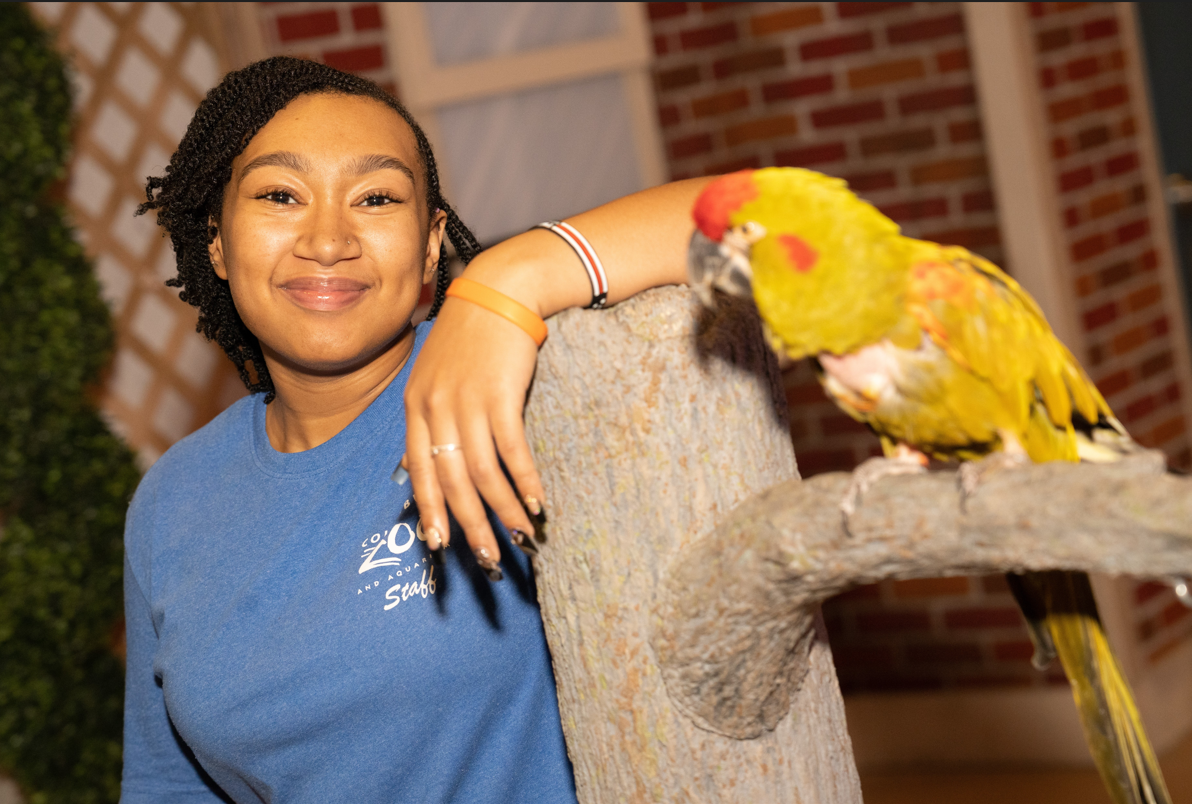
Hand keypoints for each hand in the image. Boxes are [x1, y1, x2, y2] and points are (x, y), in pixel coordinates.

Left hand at [402, 295, 544, 573]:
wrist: (498, 291)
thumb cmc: (469, 337)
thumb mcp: (434, 376)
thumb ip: (427, 422)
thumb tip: (418, 470)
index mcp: (416, 407)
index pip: (419, 471)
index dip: (431, 511)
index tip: (441, 546)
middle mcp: (436, 408)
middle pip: (451, 481)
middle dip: (469, 526)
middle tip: (487, 560)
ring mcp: (467, 402)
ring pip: (482, 473)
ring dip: (503, 510)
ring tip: (520, 537)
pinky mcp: (501, 394)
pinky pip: (512, 450)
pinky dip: (525, 481)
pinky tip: (537, 502)